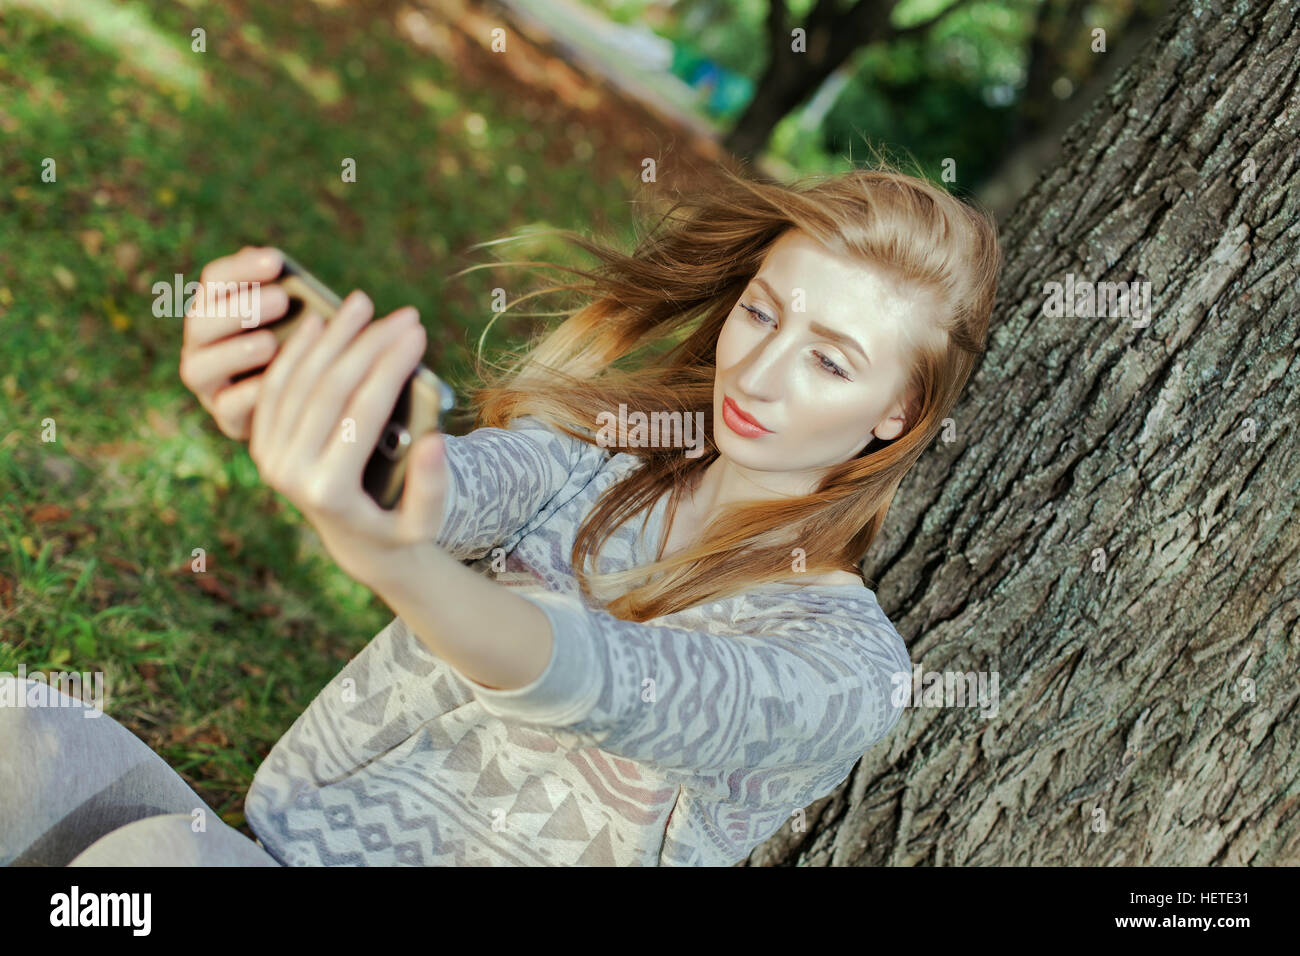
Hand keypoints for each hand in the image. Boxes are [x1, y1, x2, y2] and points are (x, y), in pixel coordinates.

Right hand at [179, 246, 293, 440]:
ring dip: (235, 352)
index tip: (276, 260)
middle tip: (281, 300)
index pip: (216, 280)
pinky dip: (247, 395)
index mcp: (216, 309)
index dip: (242, 269)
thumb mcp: (300, 317)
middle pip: (201, 321)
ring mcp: (208, 384)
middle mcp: (201, 345)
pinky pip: (227, 407)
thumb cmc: (303, 346)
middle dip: (239, 309)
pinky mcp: (225, 418)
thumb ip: (290, 293)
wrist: (309, 402)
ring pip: (201, 367)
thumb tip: (285, 268)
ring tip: (270, 343)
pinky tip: (273, 383)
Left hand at [248, 289, 449, 591]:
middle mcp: (289, 474)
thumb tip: (435, 441)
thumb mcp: (425, 523)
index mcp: (329, 491)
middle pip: (329, 390)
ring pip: (298, 380)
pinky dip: (297, 351)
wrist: (355, 544)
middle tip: (401, 315)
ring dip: (331, 337)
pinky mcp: (261, 443)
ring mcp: (269, 457)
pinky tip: (320, 322)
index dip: (390, 367)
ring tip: (361, 304)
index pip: (361, 412)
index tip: (418, 333)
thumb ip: (431, 487)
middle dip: (367, 344)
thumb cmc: (398, 527)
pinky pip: (276, 386)